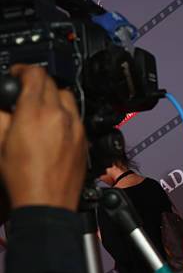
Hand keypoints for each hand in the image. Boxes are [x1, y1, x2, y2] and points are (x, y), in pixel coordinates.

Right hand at [0, 65, 86, 210]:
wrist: (47, 202)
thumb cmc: (23, 178)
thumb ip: (1, 116)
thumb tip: (3, 106)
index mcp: (37, 112)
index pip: (35, 74)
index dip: (22, 70)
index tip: (16, 74)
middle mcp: (61, 117)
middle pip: (52, 83)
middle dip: (36, 83)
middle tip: (24, 91)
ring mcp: (76, 128)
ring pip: (68, 98)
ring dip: (53, 97)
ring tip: (38, 108)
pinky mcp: (84, 141)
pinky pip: (76, 117)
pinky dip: (64, 114)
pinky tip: (53, 126)